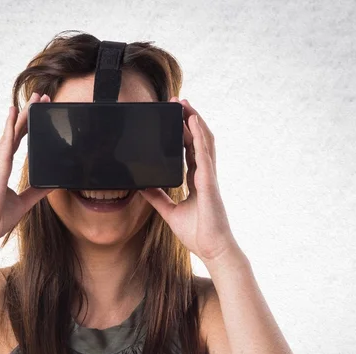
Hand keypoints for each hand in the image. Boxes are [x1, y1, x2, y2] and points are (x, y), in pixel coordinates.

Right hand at [0, 92, 55, 245]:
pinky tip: (16, 113)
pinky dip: (11, 127)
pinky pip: (5, 143)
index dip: (28, 125)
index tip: (40, 111)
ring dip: (24, 114)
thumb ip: (36, 191)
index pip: (18, 141)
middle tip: (41, 96)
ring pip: (11, 132)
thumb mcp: (23, 203)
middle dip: (29, 113)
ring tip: (35, 98)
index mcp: (2, 168)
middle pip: (15, 131)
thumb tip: (51, 184)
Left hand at [139, 97, 237, 261]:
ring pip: (203, 142)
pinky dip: (198, 137)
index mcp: (197, 181)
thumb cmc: (197, 234)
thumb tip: (143, 187)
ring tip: (185, 104)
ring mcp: (208, 177)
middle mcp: (204, 175)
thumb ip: (158, 198)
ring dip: (194, 121)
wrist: (211, 249)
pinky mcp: (209, 183)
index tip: (175, 118)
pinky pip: (204, 155)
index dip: (184, 133)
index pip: (190, 151)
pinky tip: (192, 123)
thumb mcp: (170, 212)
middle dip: (188, 120)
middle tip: (178, 102)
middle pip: (198, 141)